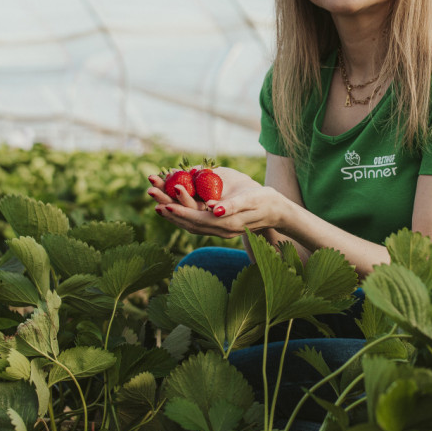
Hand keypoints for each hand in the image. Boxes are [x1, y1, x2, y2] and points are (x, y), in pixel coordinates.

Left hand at [147, 167, 276, 237]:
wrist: (277, 212)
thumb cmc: (265, 201)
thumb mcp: (251, 199)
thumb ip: (232, 206)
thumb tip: (213, 209)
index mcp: (227, 223)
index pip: (197, 220)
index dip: (180, 213)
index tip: (164, 205)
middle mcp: (221, 230)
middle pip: (191, 225)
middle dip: (172, 215)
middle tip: (155, 203)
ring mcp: (221, 231)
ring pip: (192, 226)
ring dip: (176, 217)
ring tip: (159, 207)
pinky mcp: (220, 227)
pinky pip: (198, 225)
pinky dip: (185, 218)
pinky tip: (177, 210)